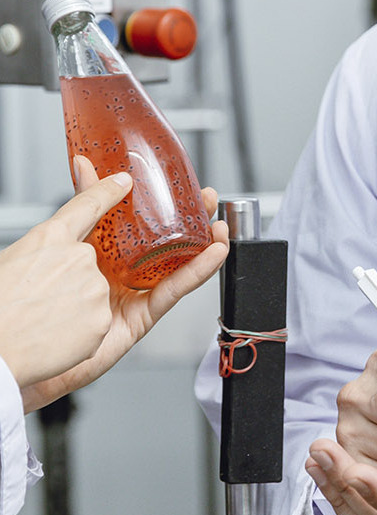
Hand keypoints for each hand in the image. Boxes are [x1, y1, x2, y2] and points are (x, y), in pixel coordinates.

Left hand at [20, 156, 228, 412]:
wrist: (11, 349)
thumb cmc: (21, 299)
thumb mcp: (55, 235)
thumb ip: (79, 202)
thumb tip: (87, 165)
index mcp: (99, 250)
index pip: (137, 219)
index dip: (159, 201)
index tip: (175, 181)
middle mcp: (118, 271)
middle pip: (163, 241)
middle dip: (189, 219)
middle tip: (206, 198)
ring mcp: (130, 294)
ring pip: (175, 265)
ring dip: (202, 243)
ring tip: (219, 224)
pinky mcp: (139, 317)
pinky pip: (172, 291)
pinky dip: (197, 272)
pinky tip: (214, 253)